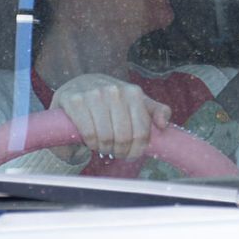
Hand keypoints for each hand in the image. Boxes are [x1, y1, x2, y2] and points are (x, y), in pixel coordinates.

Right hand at [51, 73, 171, 161]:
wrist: (81, 83)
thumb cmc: (113, 98)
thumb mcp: (137, 100)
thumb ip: (156, 110)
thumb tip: (163, 125)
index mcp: (133, 93)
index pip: (141, 131)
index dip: (137, 150)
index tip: (131, 156)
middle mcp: (115, 92)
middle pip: (124, 137)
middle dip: (121, 151)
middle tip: (117, 154)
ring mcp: (94, 95)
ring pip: (106, 136)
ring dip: (106, 149)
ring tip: (105, 148)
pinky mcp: (75, 101)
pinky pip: (88, 133)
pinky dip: (92, 144)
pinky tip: (93, 143)